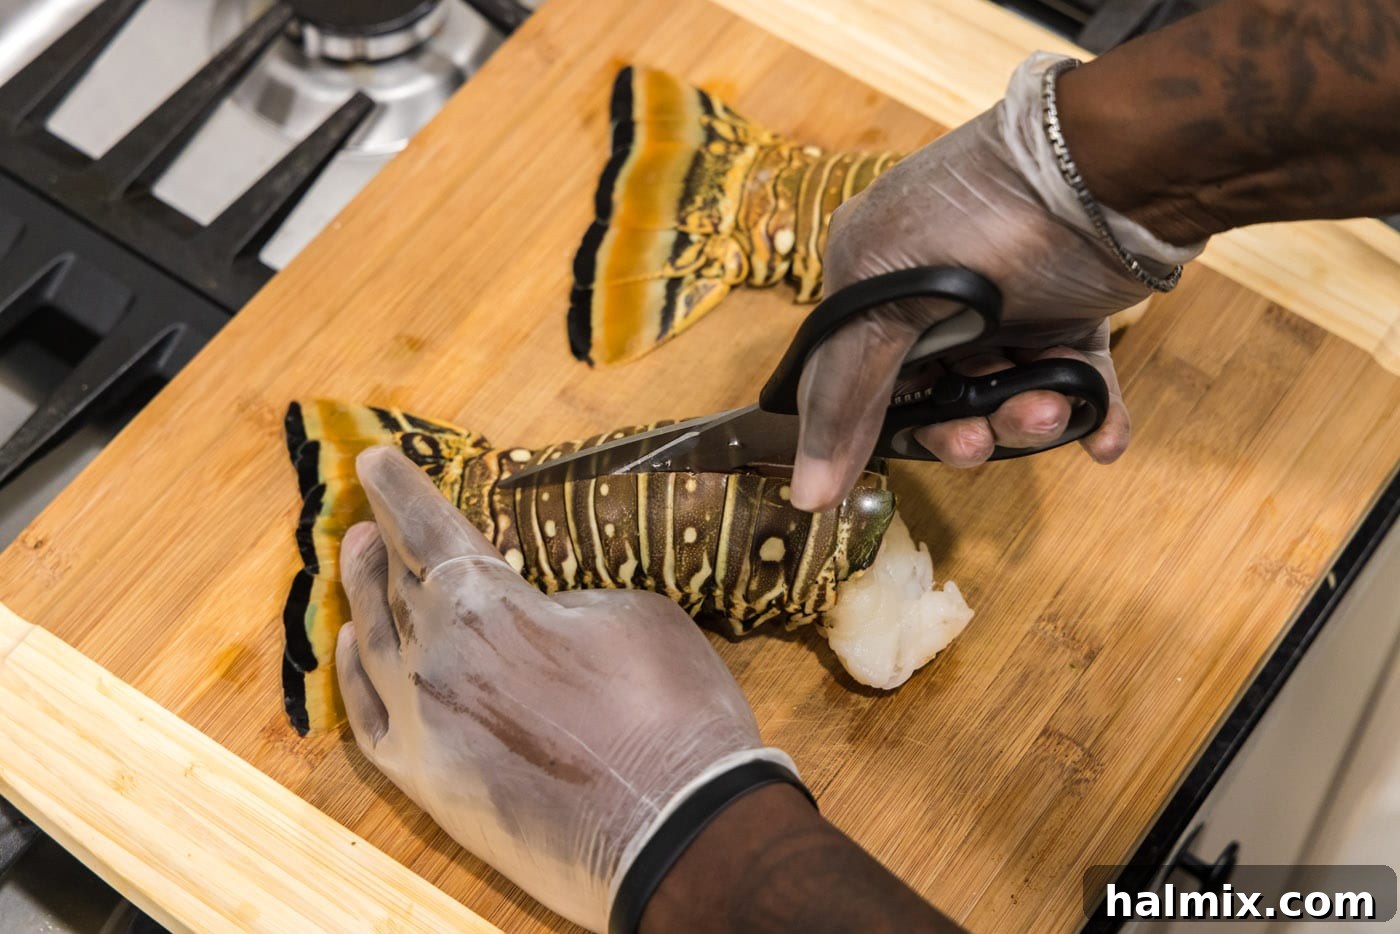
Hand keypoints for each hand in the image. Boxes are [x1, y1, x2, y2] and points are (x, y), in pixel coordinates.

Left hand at [335, 446, 789, 931]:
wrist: (679, 831)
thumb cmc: (671, 712)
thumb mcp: (633, 615)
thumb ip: (564, 600)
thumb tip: (538, 610)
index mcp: (487, 605)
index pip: (430, 528)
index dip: (401, 489)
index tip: (375, 459)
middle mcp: (436, 659)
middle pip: (396, 583)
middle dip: (383, 540)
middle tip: (370, 514)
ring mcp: (423, 725)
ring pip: (373, 643)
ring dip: (363, 595)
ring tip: (357, 562)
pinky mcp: (427, 783)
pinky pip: (368, 717)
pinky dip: (354, 674)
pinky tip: (351, 646)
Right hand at [790, 55, 1196, 510]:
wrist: (1114, 168)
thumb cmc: (987, 219)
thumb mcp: (892, 301)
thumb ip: (847, 397)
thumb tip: (807, 495)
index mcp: (875, 281)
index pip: (851, 380)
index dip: (867, 431)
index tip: (888, 466)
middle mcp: (935, 299)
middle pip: (934, 400)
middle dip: (963, 429)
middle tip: (980, 441)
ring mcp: (1005, 310)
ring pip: (1004, 397)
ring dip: (1029, 420)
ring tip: (1055, 409)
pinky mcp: (1069, 316)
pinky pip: (1074, 384)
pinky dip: (1091, 417)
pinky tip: (1104, 437)